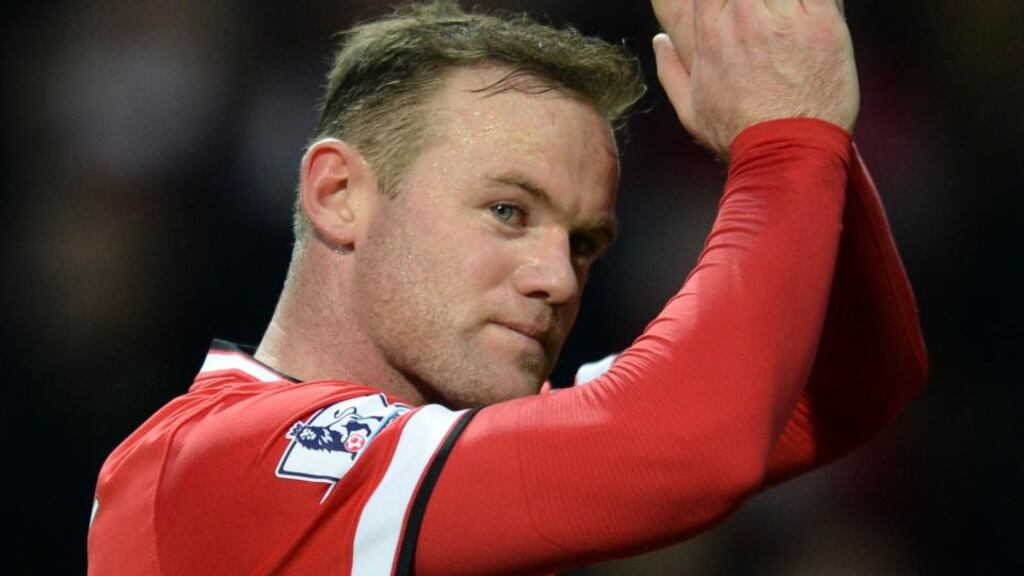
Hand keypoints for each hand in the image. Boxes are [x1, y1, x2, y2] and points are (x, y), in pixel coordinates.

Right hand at [652, 0, 858, 157]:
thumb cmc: (739, 135)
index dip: (720, 0)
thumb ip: (670, 71)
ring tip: (788, 20)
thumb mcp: (691, 111)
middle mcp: (744, 16)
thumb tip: (660, 42)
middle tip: (762, 18)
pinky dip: (820, 1)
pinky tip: (812, 16)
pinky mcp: (824, 22)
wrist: (786, 154)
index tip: (730, 10)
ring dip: (784, 5)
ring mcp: (785, 17)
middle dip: (755, 4)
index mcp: (710, 30)